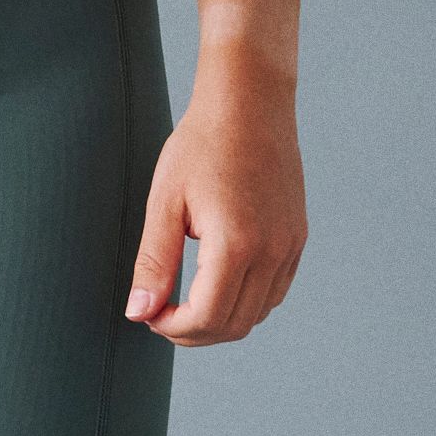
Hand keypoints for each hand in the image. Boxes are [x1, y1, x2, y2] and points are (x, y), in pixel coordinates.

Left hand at [125, 72, 305, 344]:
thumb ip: (153, 263)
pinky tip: (217, 284)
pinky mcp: (297, 238)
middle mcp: (271, 251)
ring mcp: (289, 246)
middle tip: (160, 313)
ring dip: (220, 321)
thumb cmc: (201, 144)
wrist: (249, 103)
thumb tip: (138, 313)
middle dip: (192, 332)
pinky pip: (274, 292)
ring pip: (257, 315)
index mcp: (235, 245)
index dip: (171, 329)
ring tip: (185, 301)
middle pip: (233, 325)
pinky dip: (245, 302)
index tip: (148, 314)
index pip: (205, 318)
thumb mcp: (165, 203)